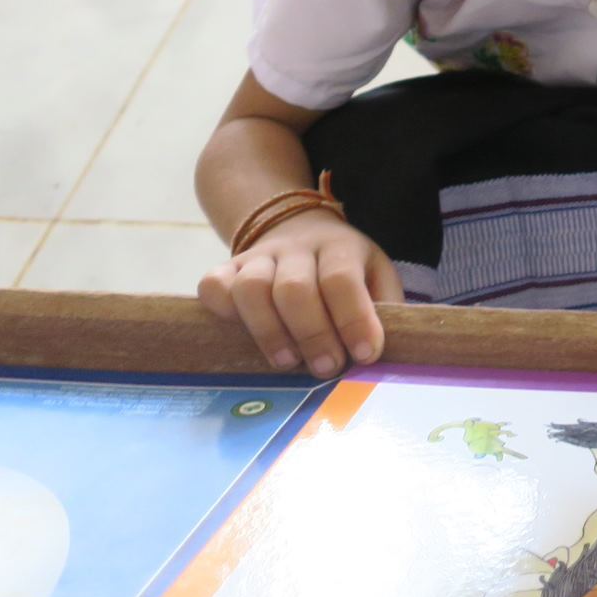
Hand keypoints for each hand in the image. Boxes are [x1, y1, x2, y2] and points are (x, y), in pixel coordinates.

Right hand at [198, 210, 402, 375]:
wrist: (298, 229)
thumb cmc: (344, 269)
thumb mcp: (375, 276)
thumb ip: (382, 309)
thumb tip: (379, 353)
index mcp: (339, 248)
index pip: (342, 280)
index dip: (353, 320)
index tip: (363, 355)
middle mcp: (297, 248)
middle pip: (294, 289)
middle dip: (312, 335)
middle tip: (326, 368)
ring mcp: (258, 257)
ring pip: (251, 289)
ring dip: (269, 332)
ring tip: (288, 362)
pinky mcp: (225, 268)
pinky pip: (214, 287)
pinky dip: (225, 313)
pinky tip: (244, 335)